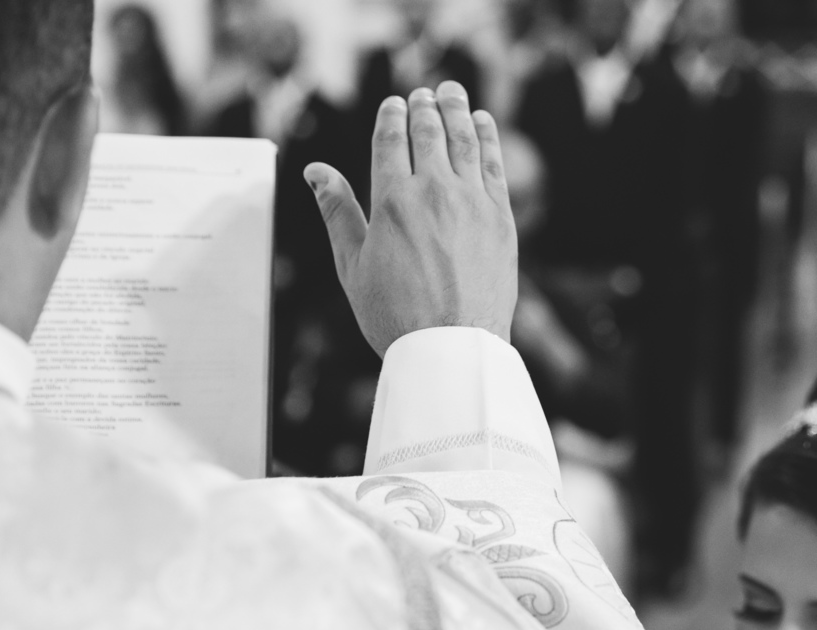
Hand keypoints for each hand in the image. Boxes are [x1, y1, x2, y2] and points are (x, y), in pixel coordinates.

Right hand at [304, 81, 516, 357]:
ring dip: (457, 111)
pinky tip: (483, 123)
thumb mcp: (352, 266)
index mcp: (392, 201)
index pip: (391, 140)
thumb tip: (315, 171)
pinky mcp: (501, 218)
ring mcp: (472, 203)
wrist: (452, 348)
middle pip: (430, 132)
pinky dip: (487, 138)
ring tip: (452, 93)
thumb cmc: (396, 315)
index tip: (394, 104)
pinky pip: (494, 165)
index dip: (392, 116)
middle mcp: (434, 192)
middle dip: (425, 107)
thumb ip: (337, 212)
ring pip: (464, 140)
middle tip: (424, 94)